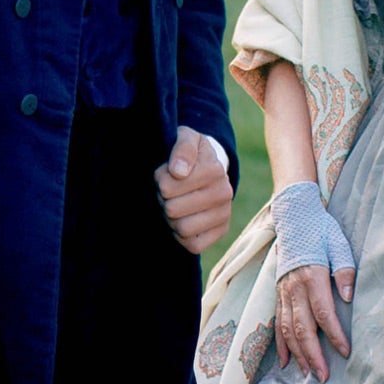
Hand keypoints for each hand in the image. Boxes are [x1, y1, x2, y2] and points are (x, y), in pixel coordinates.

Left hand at [154, 127, 232, 254]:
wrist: (208, 166)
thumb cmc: (191, 152)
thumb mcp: (185, 138)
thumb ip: (182, 149)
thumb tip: (178, 172)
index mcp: (214, 170)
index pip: (167, 187)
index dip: (159, 180)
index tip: (166, 173)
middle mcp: (224, 193)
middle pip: (172, 209)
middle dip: (163, 199)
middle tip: (167, 191)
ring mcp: (224, 214)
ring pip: (182, 228)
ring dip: (170, 218)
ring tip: (174, 203)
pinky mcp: (221, 232)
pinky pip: (193, 245)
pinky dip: (181, 235)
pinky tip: (182, 219)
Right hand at [269, 181, 355, 382]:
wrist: (293, 218)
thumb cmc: (320, 232)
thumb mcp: (338, 244)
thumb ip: (345, 270)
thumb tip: (349, 296)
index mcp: (312, 276)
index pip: (323, 311)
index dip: (334, 334)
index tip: (345, 352)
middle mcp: (294, 287)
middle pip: (302, 326)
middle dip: (313, 354)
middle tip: (324, 377)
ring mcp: (283, 292)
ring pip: (287, 328)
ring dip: (298, 353)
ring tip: (308, 373)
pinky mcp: (278, 293)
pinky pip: (277, 322)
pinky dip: (281, 343)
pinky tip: (286, 361)